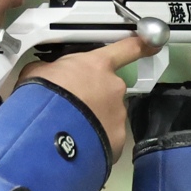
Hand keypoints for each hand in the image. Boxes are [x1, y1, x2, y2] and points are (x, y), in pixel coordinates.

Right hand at [24, 35, 150, 163]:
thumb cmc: (42, 98)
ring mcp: (118, 114)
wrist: (47, 135)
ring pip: (109, 115)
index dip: (140, 46)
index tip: (152, 44)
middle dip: (95, 97)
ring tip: (71, 130)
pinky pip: (108, 138)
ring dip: (95, 120)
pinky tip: (79, 145)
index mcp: (97, 65)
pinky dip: (96, 141)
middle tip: (73, 108)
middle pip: (109, 89)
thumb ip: (51, 70)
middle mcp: (114, 87)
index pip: (126, 49)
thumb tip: (47, 73)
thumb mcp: (37, 73)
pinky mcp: (118, 140)